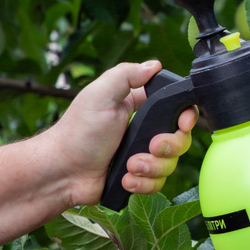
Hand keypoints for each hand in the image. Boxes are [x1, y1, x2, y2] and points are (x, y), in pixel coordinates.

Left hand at [38, 61, 196, 205]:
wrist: (62, 172)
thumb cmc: (77, 132)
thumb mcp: (100, 95)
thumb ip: (126, 75)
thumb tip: (155, 65)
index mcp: (142, 108)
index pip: (179, 109)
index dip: (187, 117)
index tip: (182, 123)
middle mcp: (146, 132)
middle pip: (181, 140)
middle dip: (168, 147)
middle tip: (150, 147)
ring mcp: (144, 156)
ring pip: (171, 164)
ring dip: (151, 167)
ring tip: (129, 166)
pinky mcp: (139, 178)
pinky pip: (158, 184)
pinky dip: (143, 183)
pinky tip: (126, 179)